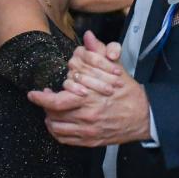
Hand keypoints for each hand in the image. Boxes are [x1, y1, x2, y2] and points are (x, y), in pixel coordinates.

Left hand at [28, 33, 150, 146]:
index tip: (33, 94)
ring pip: (57, 129)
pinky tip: (59, 124)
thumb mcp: (115, 69)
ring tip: (51, 112)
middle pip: (53, 115)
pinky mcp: (91, 141)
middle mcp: (86, 116)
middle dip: (45, 106)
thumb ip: (99, 53)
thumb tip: (88, 36)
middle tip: (46, 98)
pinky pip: (65, 140)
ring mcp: (88, 131)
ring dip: (50, 120)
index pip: (56, 102)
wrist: (145, 116)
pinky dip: (57, 133)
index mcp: (89, 98)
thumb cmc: (129, 93)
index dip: (40, 99)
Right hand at [61, 31, 124, 97]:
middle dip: (103, 77)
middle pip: (86, 68)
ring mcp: (70, 73)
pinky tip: (86, 93)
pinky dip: (76, 89)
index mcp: (83, 51)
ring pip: (79, 77)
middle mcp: (75, 61)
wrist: (112, 87)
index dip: (105, 64)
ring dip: (96, 85)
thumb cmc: (112, 70)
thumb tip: (105, 47)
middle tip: (117, 83)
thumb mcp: (116, 58)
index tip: (118, 71)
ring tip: (109, 90)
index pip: (91, 56)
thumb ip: (112, 48)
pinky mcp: (68, 84)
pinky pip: (68, 85)